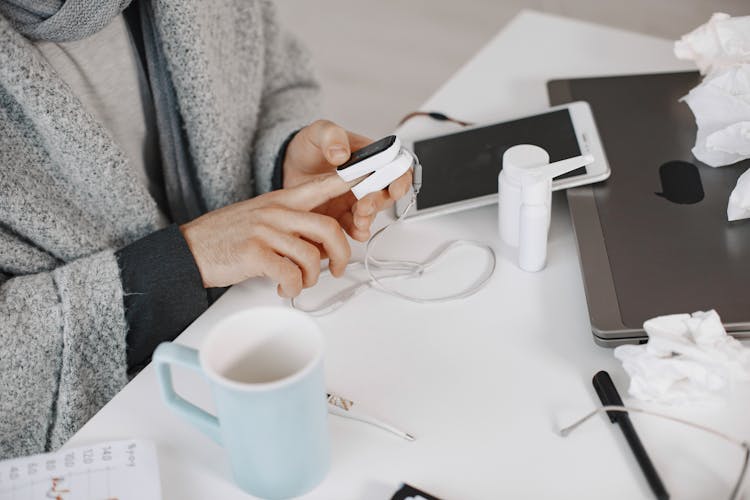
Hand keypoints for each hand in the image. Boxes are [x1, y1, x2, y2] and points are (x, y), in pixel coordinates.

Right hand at [180, 175, 351, 296]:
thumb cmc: (226, 237)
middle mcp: (276, 212)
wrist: (189, 249)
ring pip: (311, 256)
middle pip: (328, 228)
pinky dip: (293, 288)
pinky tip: (283, 289)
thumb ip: (292, 225)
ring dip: (312, 277)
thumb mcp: (261, 218)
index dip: (352, 180)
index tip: (375, 173)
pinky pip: (291, 275)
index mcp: (280, 200)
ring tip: (299, 283)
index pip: (323, 186)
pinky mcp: (255, 254)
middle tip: (337, 268)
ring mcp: (266, 231)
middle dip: (341, 253)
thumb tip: (320, 247)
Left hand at [282, 120, 412, 240]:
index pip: (396, 167)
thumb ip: (332, 136)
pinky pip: (354, 225)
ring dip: (368, 218)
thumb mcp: (319, 132)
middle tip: (365, 205)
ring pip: (372, 212)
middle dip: (379, 202)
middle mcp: (367, 180)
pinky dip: (358, 230)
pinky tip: (356, 232)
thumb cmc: (310, 147)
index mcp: (371, 157)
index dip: (401, 179)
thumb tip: (341, 154)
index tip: (394, 188)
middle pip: (385, 194)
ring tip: (359, 221)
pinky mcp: (342, 214)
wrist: (289, 166)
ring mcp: (355, 199)